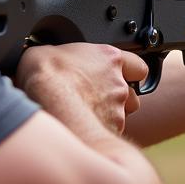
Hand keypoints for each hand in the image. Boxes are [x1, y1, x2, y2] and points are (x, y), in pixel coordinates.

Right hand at [15, 43, 147, 134]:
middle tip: (94, 100)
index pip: (138, 66)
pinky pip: (110, 132)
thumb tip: (52, 62)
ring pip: (122, 115)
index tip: (122, 78)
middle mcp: (118, 82)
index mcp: (109, 58)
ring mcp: (117, 106)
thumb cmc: (47, 72)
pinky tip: (81, 129)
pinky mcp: (112, 127)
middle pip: (131, 94)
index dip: (131, 74)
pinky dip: (98, 132)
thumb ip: (66, 58)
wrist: (47, 98)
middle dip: (117, 100)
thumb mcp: (51, 51)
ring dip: (109, 116)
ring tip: (85, 116)